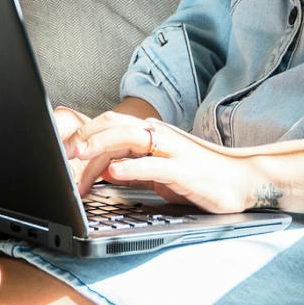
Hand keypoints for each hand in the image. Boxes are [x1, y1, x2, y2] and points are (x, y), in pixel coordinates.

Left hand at [59, 108, 266, 214]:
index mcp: (150, 134)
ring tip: (78, 155)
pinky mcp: (184, 170)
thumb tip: (103, 170)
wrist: (243, 180)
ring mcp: (172, 151)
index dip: (83, 135)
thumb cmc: (200, 176)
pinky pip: (153, 166)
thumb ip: (133, 168)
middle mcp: (159, 135)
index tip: (61, 151)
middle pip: (113, 124)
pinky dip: (131, 168)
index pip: (110, 126)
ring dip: (100, 146)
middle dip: (84, 136)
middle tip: (60, 152)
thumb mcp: (159, 172)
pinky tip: (114, 173)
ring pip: (129, 138)